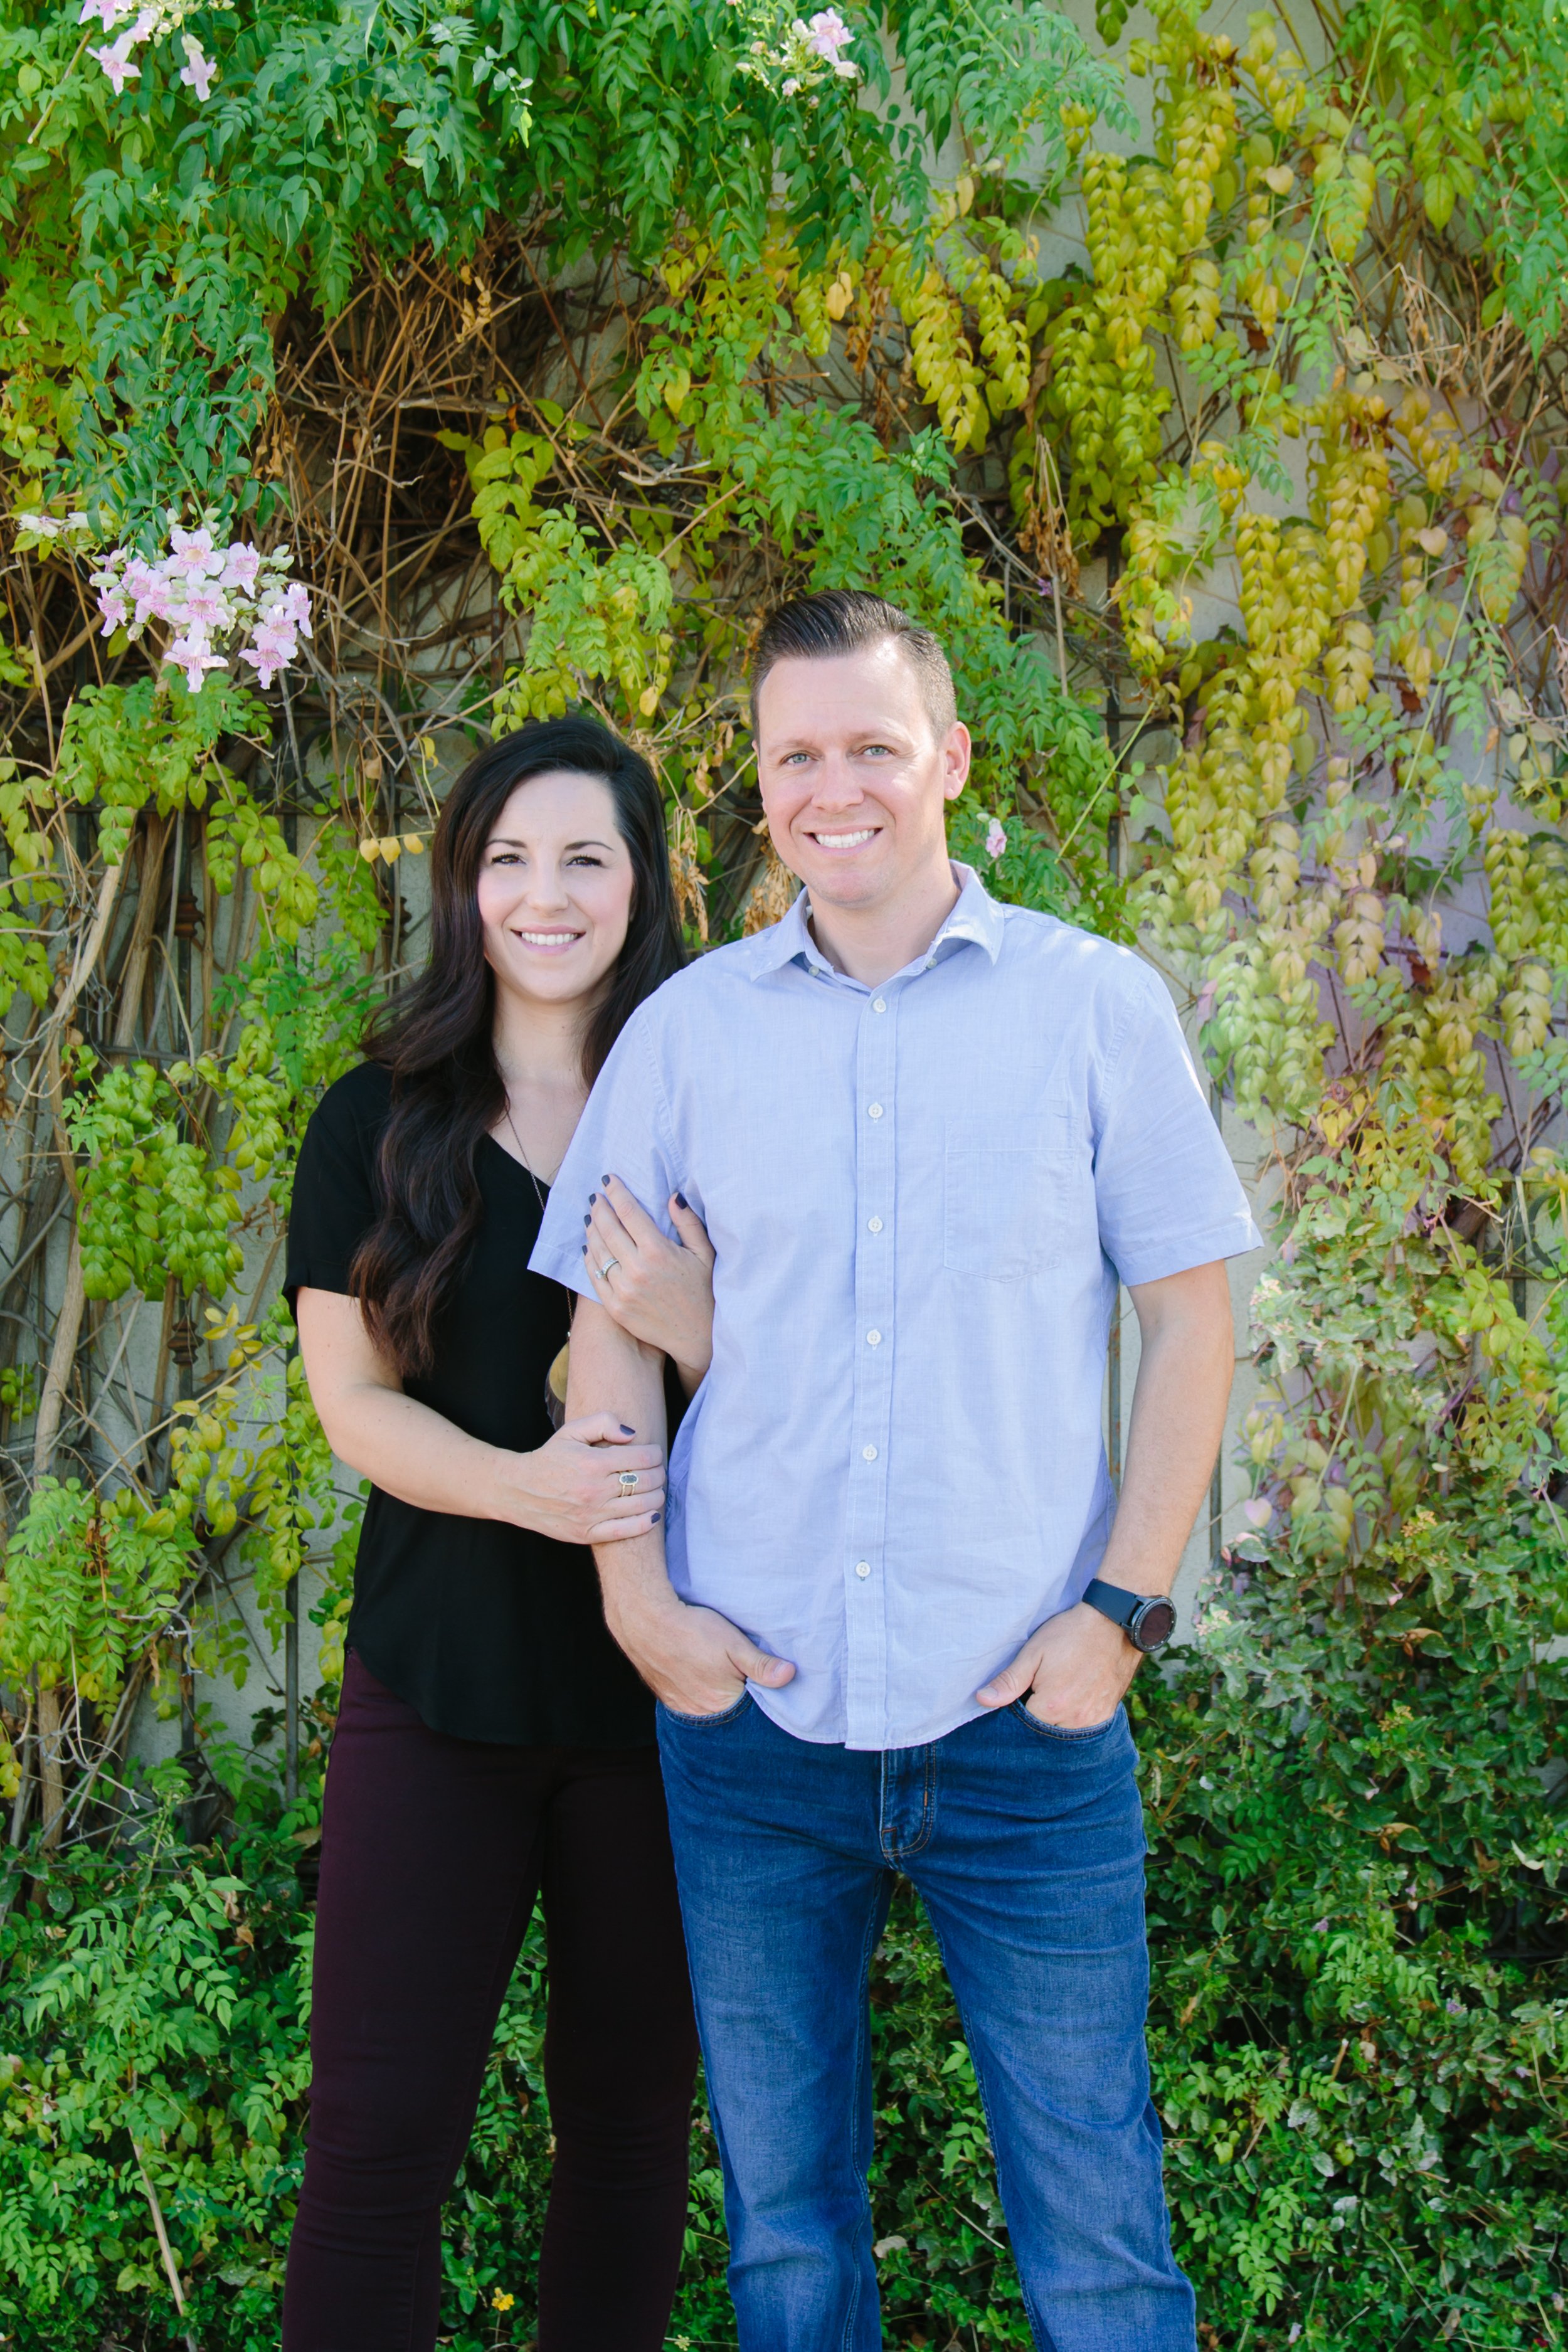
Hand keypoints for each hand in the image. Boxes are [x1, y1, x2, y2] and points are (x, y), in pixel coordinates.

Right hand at [497, 1413, 665, 1546]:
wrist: (519, 1490)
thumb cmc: (550, 1458)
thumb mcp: (571, 1431)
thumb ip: (603, 1423)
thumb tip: (633, 1435)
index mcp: (592, 1462)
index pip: (643, 1458)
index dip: (656, 1454)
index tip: (655, 1454)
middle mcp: (594, 1489)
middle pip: (647, 1481)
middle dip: (659, 1474)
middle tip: (658, 1471)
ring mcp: (592, 1514)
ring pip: (642, 1506)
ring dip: (657, 1496)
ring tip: (656, 1489)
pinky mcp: (588, 1533)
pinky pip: (626, 1531)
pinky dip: (645, 1523)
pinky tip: (652, 1515)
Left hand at [585, 1175, 714, 1390]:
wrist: (698, 1337)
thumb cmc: (704, 1292)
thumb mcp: (705, 1254)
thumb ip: (688, 1223)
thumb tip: (672, 1196)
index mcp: (658, 1251)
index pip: (629, 1212)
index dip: (616, 1192)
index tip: (608, 1180)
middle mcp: (637, 1269)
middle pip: (608, 1228)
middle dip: (599, 1208)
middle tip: (595, 1197)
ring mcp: (623, 1290)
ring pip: (597, 1251)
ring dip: (591, 1230)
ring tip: (591, 1218)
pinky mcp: (615, 1307)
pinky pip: (594, 1277)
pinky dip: (589, 1258)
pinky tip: (589, 1247)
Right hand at [605, 1585, 795, 1717]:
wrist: (645, 1621)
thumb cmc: (692, 1630)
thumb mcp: (733, 1643)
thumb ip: (761, 1665)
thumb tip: (789, 1676)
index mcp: (721, 1703)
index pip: (750, 1709)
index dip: (760, 1695)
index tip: (764, 1681)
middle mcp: (700, 1711)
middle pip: (729, 1710)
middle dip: (738, 1697)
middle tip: (740, 1673)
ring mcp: (680, 1705)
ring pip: (708, 1707)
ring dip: (716, 1695)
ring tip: (719, 1672)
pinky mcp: (666, 1696)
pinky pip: (689, 1702)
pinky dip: (698, 1693)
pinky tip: (700, 1675)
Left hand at [975, 1601, 1140, 1727]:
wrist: (1112, 1623)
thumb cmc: (1070, 1634)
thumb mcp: (1033, 1652)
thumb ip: (1009, 1681)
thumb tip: (982, 1700)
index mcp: (1051, 1706)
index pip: (1023, 1723)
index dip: (1019, 1706)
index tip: (1023, 1689)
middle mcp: (1074, 1719)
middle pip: (1045, 1729)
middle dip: (1037, 1714)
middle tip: (1041, 1686)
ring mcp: (1093, 1719)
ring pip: (1064, 1730)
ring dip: (1057, 1717)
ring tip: (1058, 1690)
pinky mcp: (1107, 1714)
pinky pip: (1084, 1727)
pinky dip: (1075, 1717)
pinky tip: (1074, 1696)